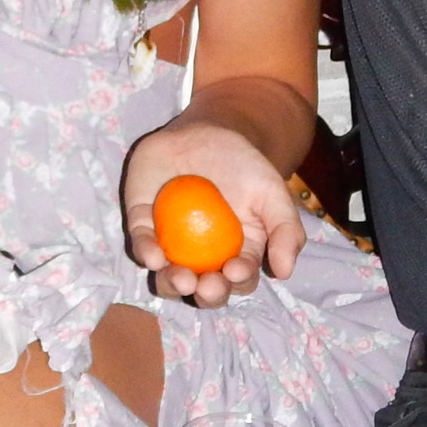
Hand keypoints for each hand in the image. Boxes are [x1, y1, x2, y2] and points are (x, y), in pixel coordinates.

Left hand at [122, 119, 300, 310]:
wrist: (209, 131)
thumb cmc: (244, 166)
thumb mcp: (272, 193)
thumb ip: (285, 230)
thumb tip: (284, 272)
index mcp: (237, 254)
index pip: (239, 279)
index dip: (238, 281)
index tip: (236, 269)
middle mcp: (202, 258)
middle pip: (203, 289)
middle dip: (206, 295)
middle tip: (207, 285)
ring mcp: (170, 243)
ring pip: (167, 277)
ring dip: (172, 284)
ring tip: (180, 277)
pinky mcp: (143, 223)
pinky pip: (141, 243)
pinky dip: (146, 251)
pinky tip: (154, 255)